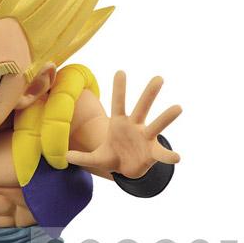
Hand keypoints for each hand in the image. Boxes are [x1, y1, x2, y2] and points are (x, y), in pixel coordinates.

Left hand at [66, 71, 181, 177]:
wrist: (127, 171)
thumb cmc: (112, 157)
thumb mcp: (96, 158)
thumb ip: (81, 157)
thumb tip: (65, 156)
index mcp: (119, 123)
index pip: (118, 103)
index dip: (119, 89)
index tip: (120, 71)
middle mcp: (135, 126)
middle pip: (142, 107)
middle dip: (149, 93)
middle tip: (159, 78)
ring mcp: (146, 138)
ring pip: (157, 124)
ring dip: (167, 116)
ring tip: (178, 107)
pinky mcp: (153, 152)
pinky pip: (162, 153)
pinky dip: (169, 155)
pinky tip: (177, 157)